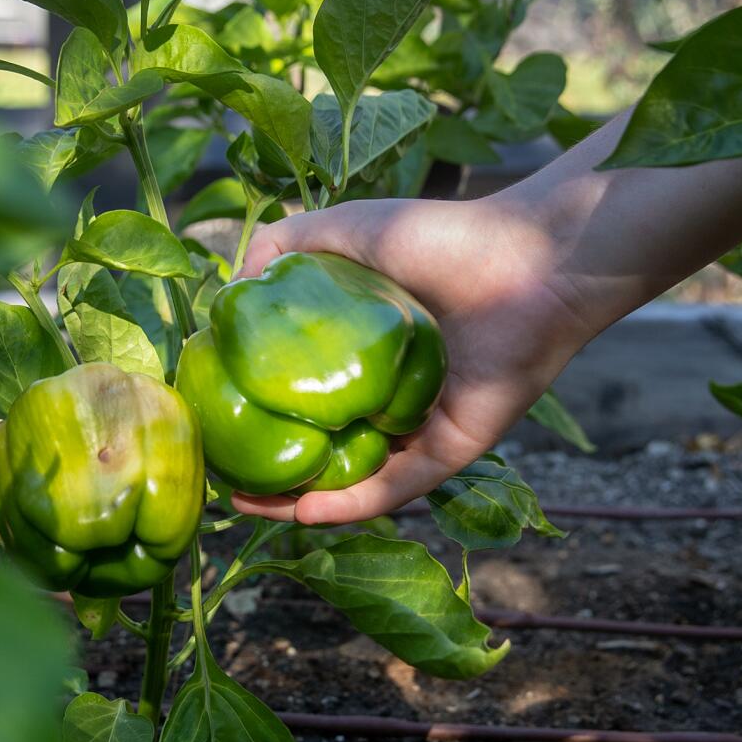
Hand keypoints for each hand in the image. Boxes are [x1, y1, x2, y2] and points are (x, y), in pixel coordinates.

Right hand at [230, 193, 593, 524]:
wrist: (530, 255)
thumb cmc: (441, 235)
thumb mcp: (341, 230)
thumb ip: (282, 246)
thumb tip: (228, 289)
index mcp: (367, 354)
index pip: (304, 396)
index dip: (256, 413)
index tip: (210, 420)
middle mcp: (392, 397)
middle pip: (321, 448)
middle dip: (268, 472)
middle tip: (221, 481)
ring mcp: (422, 428)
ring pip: (353, 482)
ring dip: (299, 502)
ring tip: (247, 506)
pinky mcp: (454, 449)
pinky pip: (397, 488)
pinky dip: (351, 504)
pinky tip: (306, 510)